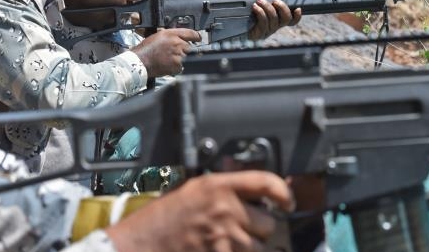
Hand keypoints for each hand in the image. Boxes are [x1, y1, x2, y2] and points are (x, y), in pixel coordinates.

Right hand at [106, 171, 294, 251]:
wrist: (141, 245)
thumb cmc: (161, 219)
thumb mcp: (191, 190)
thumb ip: (222, 187)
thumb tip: (251, 187)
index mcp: (217, 187)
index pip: (266, 183)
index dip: (284, 193)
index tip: (287, 201)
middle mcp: (226, 211)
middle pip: (269, 222)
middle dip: (259, 228)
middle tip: (239, 228)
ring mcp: (226, 239)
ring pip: (260, 247)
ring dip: (250, 248)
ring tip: (226, 243)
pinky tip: (220, 249)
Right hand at [131, 28, 200, 76]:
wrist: (140, 61)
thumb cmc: (146, 50)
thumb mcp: (159, 36)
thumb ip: (172, 36)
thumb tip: (181, 39)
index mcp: (172, 34)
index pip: (191, 33)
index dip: (196, 36)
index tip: (198, 39)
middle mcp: (176, 43)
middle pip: (191, 47)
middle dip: (187, 51)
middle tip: (177, 54)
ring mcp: (178, 54)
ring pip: (188, 57)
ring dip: (183, 59)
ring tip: (171, 60)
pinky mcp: (177, 65)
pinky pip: (183, 66)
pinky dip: (178, 68)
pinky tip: (169, 65)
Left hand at [248, 0, 301, 39]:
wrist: (235, 32)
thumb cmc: (246, 19)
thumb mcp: (257, 10)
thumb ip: (265, 5)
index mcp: (276, 22)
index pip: (291, 21)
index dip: (297, 16)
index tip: (298, 8)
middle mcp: (274, 27)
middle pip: (286, 19)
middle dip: (282, 7)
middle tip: (275, 0)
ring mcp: (267, 31)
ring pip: (274, 18)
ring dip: (267, 6)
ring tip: (259, 0)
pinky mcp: (259, 33)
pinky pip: (263, 22)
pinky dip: (260, 12)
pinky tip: (255, 7)